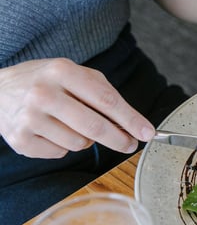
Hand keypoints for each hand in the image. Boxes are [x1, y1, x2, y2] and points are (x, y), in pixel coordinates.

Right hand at [0, 59, 154, 158]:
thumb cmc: (46, 81)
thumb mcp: (73, 74)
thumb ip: (104, 94)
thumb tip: (134, 124)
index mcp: (62, 71)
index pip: (106, 100)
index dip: (131, 120)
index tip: (148, 133)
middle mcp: (43, 94)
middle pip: (94, 127)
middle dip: (119, 139)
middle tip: (130, 144)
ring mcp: (29, 118)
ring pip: (79, 143)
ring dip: (85, 140)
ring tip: (72, 124)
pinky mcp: (20, 139)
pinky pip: (60, 153)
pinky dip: (64, 146)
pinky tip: (52, 131)